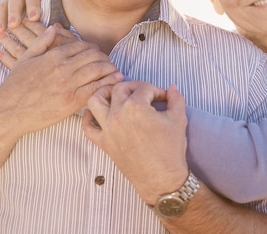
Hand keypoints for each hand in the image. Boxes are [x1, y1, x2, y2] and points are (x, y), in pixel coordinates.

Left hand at [0, 19, 78, 69]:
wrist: (70, 91)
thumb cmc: (78, 71)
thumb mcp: (74, 51)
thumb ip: (66, 38)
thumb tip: (54, 26)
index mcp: (51, 45)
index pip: (39, 31)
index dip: (31, 24)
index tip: (23, 17)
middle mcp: (40, 53)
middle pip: (26, 38)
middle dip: (17, 29)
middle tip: (9, 21)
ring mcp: (32, 65)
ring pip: (17, 50)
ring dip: (8, 41)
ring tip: (0, 34)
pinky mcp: (26, 75)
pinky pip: (12, 65)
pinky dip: (5, 58)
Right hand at [0, 25, 123, 134]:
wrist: (9, 110)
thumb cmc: (15, 85)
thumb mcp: (25, 58)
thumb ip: (41, 42)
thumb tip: (53, 29)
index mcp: (54, 56)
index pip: (83, 46)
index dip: (94, 48)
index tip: (98, 53)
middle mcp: (63, 68)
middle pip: (94, 56)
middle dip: (105, 58)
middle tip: (110, 63)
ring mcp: (69, 84)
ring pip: (98, 70)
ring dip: (111, 69)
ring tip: (116, 72)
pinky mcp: (72, 101)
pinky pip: (96, 89)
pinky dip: (109, 84)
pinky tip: (115, 83)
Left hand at [83, 81, 188, 203]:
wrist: (161, 179)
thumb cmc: (170, 150)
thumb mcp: (178, 119)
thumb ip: (176, 99)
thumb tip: (172, 88)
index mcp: (136, 107)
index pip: (144, 88)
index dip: (156, 90)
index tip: (164, 98)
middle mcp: (118, 115)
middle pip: (119, 89)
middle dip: (134, 87)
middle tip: (144, 94)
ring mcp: (108, 129)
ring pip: (95, 101)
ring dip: (104, 93)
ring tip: (115, 94)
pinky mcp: (103, 143)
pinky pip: (87, 128)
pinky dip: (88, 118)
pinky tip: (97, 113)